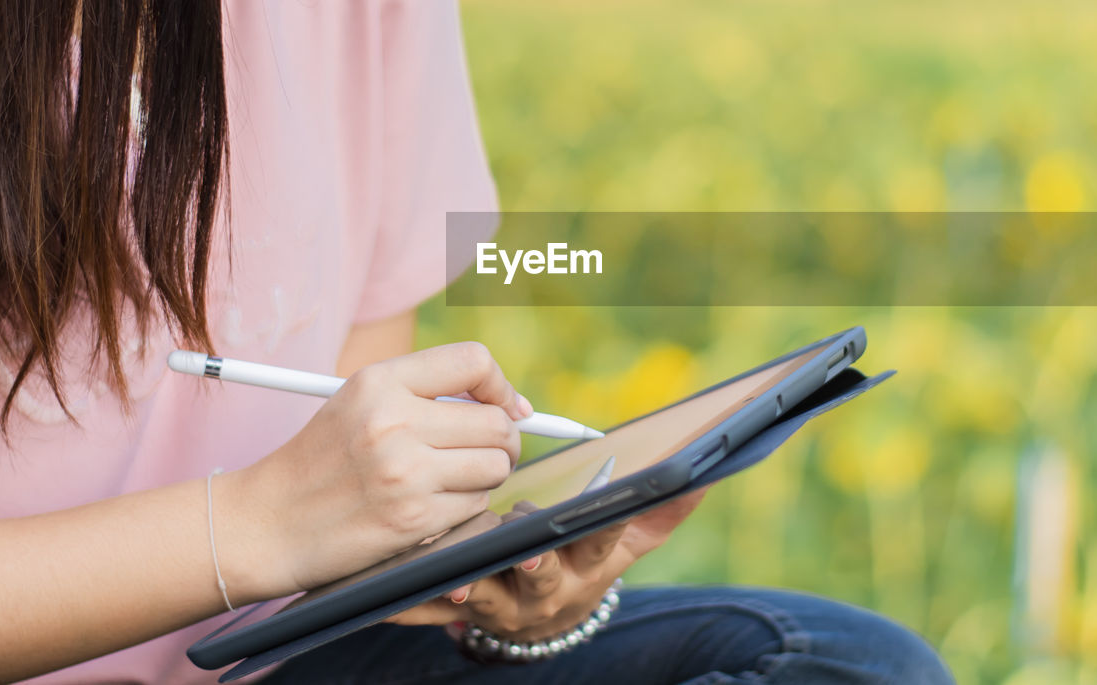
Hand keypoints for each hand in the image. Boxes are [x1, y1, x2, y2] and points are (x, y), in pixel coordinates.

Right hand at [217, 342, 530, 601]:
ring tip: (456, 479)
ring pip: (495, 466)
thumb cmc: (320, 462)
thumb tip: (513, 407)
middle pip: (497, 423)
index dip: (501, 386)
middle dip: (505, 440)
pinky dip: (466, 506)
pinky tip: (434, 505)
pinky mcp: (411, 519)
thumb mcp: (359, 403)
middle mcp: (392, 421)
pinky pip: (476, 505)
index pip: (473, 362)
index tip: (510, 408)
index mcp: (379, 381)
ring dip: (488, 475)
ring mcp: (404, 472)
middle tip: (492, 452)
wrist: (265, 524)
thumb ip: (426, 393)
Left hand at [390, 488, 709, 639]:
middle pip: (541, 576)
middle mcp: (544, 592)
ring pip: (485, 596)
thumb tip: (705, 478)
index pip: (601, 543)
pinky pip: (428, 611)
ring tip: (455, 574)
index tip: (602, 505)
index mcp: (584, 567)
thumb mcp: (620, 546)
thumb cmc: (576, 563)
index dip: (603, 525)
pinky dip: (410, 604)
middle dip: (534, 560)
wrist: (533, 619)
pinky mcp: (455, 611)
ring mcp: (499, 606)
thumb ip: (661, 516)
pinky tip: (391, 595)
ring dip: (469, 587)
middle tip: (525, 541)